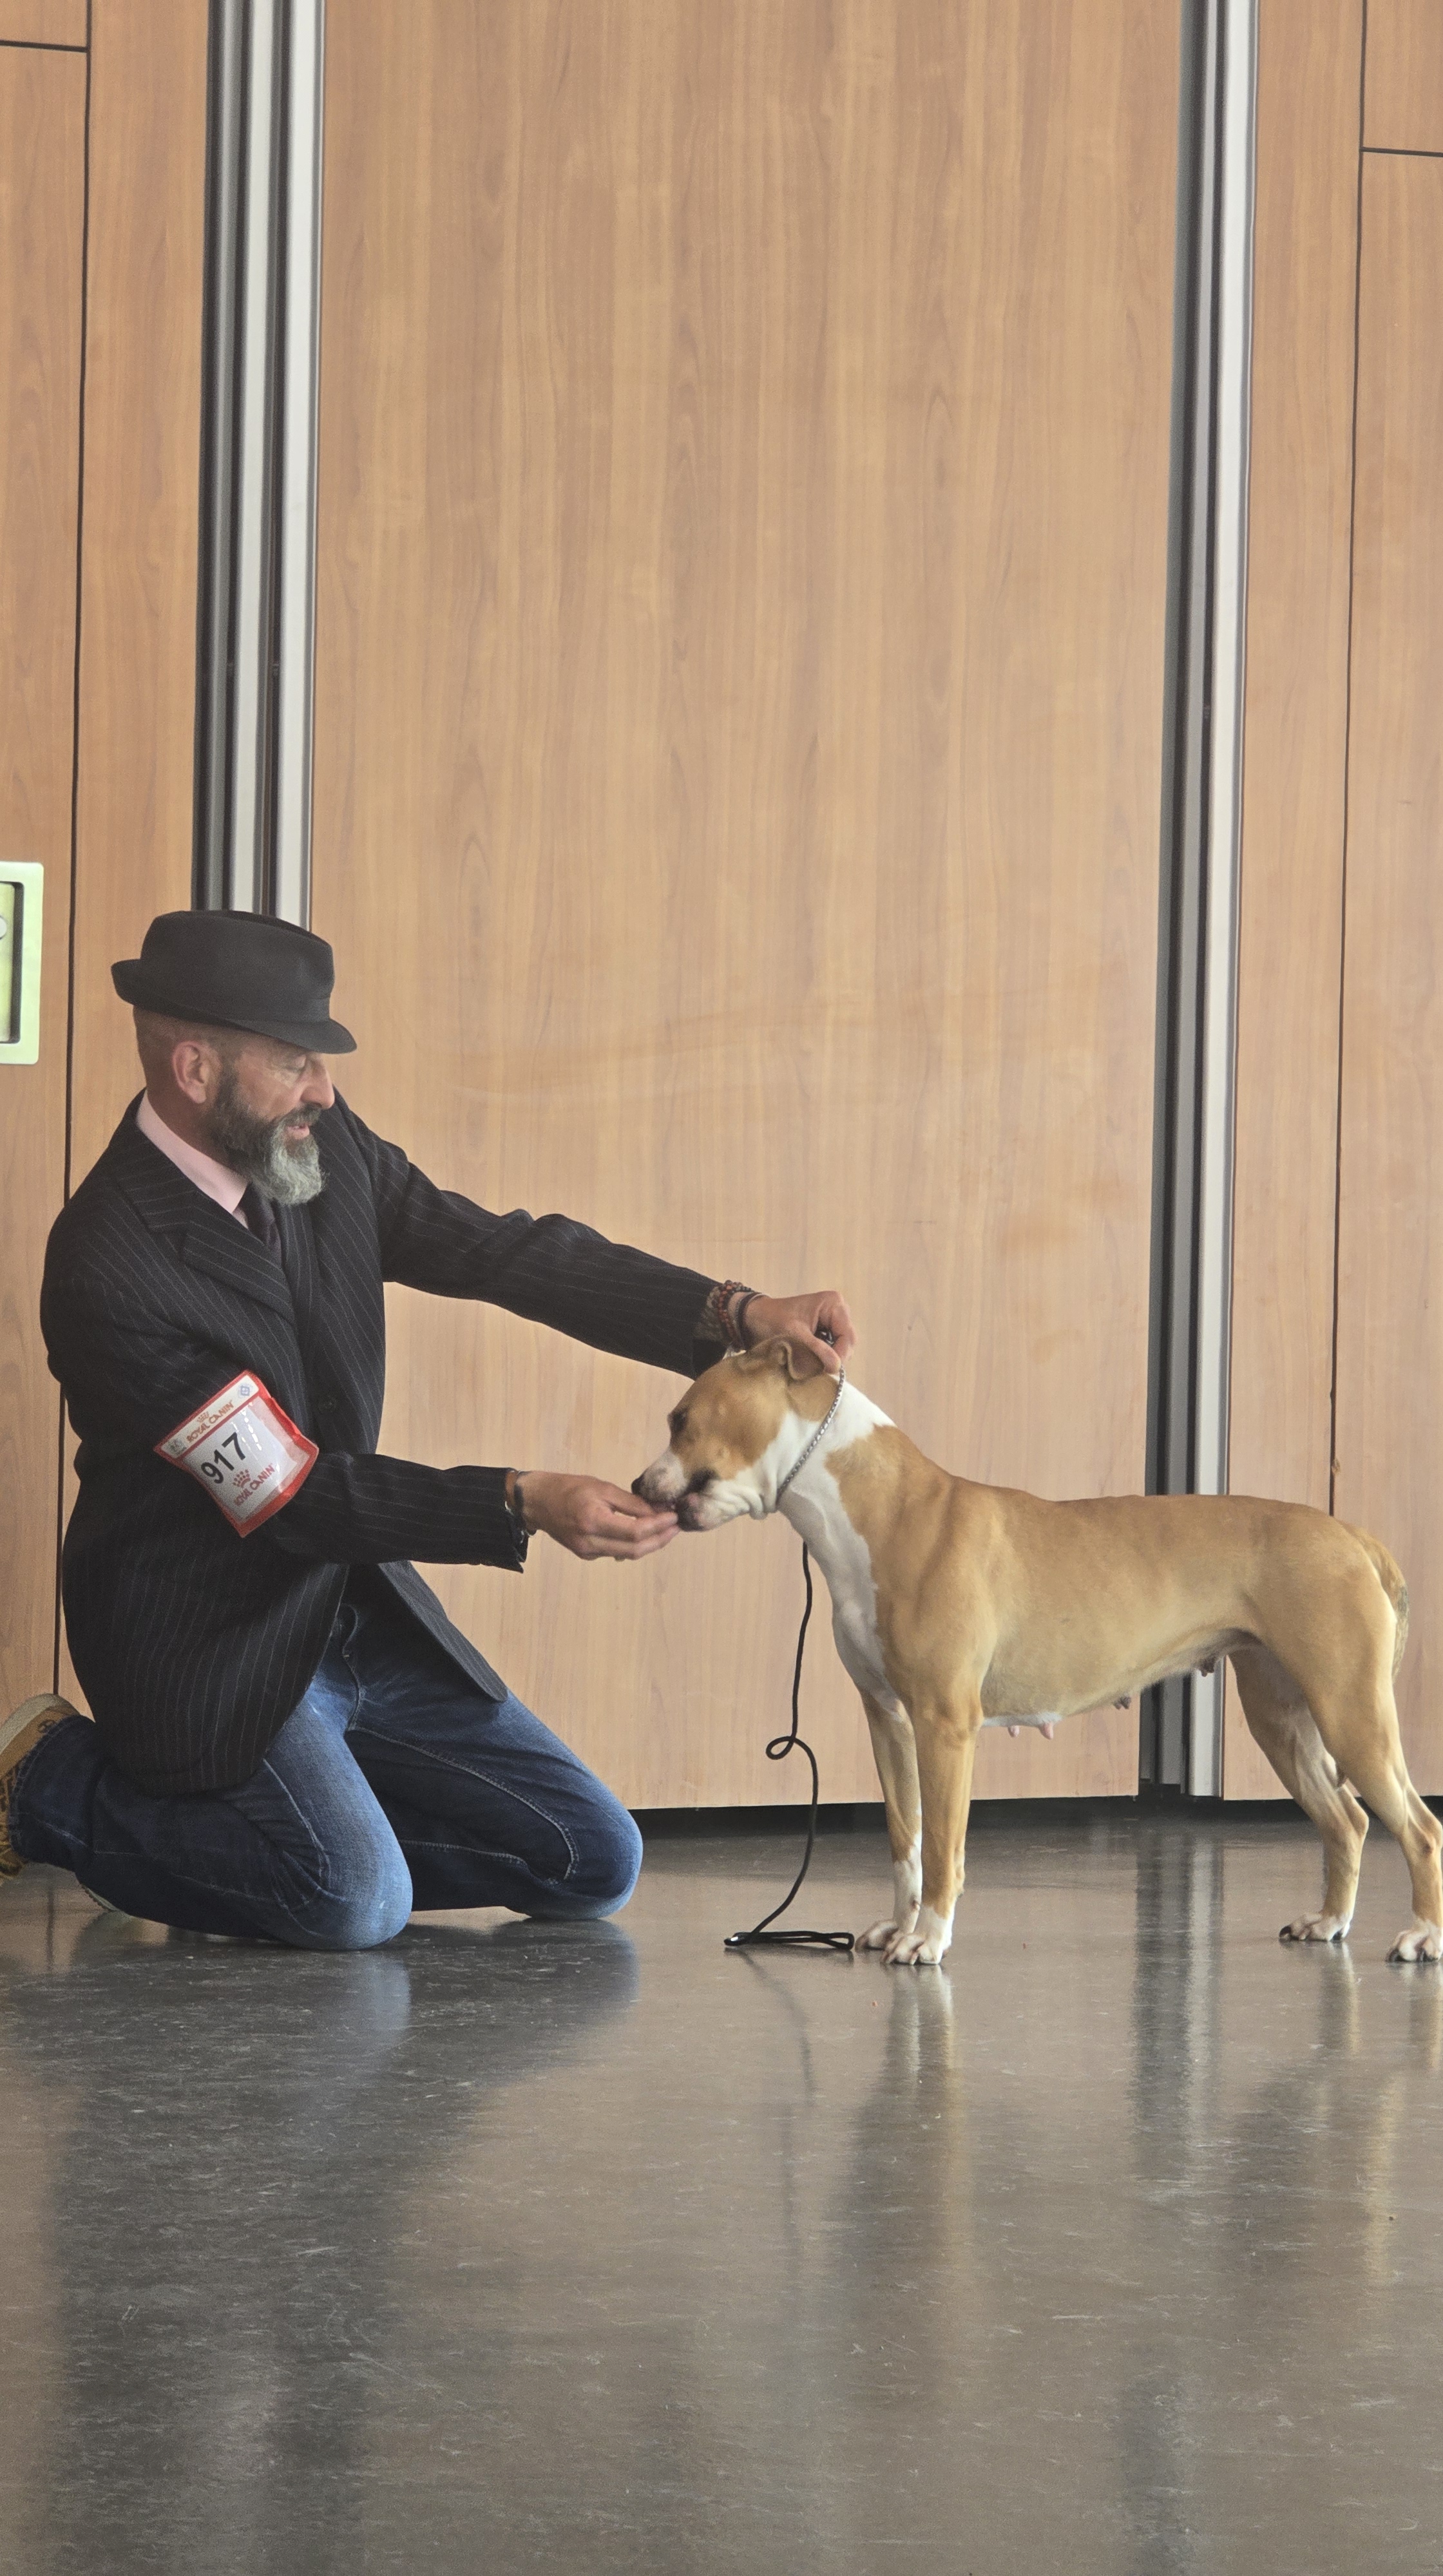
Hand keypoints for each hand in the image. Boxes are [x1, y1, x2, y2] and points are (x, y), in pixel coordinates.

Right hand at [518, 1471, 679, 1560]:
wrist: (537, 1502)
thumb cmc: (569, 1487)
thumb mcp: (601, 1487)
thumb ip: (630, 1502)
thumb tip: (658, 1509)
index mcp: (593, 1521)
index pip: (635, 1531)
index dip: (659, 1526)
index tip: (674, 1517)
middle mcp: (590, 1542)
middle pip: (635, 1549)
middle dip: (660, 1540)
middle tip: (676, 1527)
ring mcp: (587, 1552)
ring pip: (627, 1553)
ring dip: (649, 1543)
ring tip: (666, 1530)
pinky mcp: (586, 1555)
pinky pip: (615, 1552)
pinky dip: (632, 1544)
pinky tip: (643, 1534)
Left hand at [741, 1290, 854, 1372]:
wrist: (754, 1319)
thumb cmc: (772, 1320)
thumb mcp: (795, 1334)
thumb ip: (817, 1350)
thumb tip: (837, 1367)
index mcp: (833, 1304)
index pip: (847, 1336)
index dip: (840, 1355)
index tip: (827, 1370)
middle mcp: (837, 1310)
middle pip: (847, 1342)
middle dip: (835, 1358)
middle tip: (819, 1370)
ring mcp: (832, 1321)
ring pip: (840, 1348)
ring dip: (828, 1359)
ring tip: (813, 1365)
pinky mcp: (825, 1331)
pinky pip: (831, 1349)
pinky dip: (823, 1357)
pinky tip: (811, 1361)